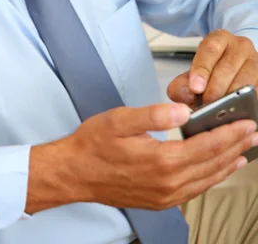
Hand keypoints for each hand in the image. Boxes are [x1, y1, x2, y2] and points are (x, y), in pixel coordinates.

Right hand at [26, 102, 256, 212]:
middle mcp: (167, 183)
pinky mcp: (159, 201)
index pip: (205, 145)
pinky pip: (193, 191)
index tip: (246, 123)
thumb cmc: (94, 144)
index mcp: (161, 160)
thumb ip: (153, 114)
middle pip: (211, 164)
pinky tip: (216, 171)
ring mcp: (164, 196)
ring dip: (227, 165)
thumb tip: (183, 111)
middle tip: (253, 134)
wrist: (74, 173)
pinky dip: (210, 179)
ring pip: (206, 180)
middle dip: (235, 147)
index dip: (228, 133)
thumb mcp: (120, 120)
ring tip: (243, 152)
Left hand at [168, 29, 257, 105]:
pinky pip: (257, 91)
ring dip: (231, 98)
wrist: (238, 66)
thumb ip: (184, 82)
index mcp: (219, 39)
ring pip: (244, 81)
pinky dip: (246, 104)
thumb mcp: (195, 71)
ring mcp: (256, 61)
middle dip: (214, 89)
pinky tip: (236, 113)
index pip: (210, 49)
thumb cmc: (214, 70)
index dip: (202, 70)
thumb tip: (185, 94)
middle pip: (227, 67)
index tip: (195, 88)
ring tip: (220, 111)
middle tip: (206, 105)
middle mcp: (240, 46)